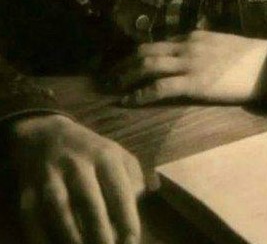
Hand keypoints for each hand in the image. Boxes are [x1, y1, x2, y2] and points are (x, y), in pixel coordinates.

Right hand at [7, 114, 143, 243]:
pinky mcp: (28, 191)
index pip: (118, 191)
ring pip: (61, 211)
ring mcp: (51, 177)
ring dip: (72, 238)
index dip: (126, 219)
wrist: (47, 136)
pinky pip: (33, 220)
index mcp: (105, 157)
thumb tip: (135, 210)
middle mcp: (78, 165)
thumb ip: (133, 181)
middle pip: (89, 203)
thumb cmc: (92, 154)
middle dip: (100, 232)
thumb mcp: (119, 156)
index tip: (131, 242)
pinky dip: (42, 238)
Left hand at [112, 30, 266, 105]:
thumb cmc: (250, 58)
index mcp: (193, 36)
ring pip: (147, 66)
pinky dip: (140, 94)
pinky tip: (128, 101)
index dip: (137, 54)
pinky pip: (160, 87)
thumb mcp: (221, 45)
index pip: (158, 43)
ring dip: (124, 77)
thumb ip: (202, 48)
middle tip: (107, 76)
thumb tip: (187, 58)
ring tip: (110, 88)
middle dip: (123, 63)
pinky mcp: (195, 82)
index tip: (124, 64)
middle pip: (146, 51)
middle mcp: (187, 45)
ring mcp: (190, 63)